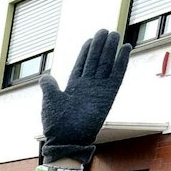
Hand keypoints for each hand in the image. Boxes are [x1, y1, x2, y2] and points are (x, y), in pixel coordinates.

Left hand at [39, 29, 131, 164]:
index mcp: (73, 87)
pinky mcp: (109, 95)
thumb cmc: (56, 124)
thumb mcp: (50, 101)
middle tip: (105, 31)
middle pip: (95, 61)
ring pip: (106, 64)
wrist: (67, 139)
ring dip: (110, 50)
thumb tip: (45, 77)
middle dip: (100, 46)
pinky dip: (121, 62)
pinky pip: (117, 75)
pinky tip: (126, 49)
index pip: (82, 65)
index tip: (91, 39)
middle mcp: (87, 86)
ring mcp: (99, 90)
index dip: (86, 52)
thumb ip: (49, 86)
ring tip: (115, 34)